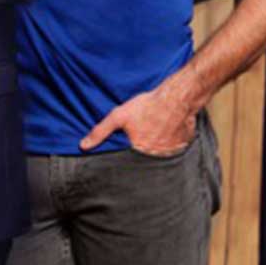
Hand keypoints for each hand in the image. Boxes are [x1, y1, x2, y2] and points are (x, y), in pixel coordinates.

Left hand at [80, 83, 196, 155]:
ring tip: (155, 136)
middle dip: (142, 156)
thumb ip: (100, 131)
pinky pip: (175, 150)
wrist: (176, 98)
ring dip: (157, 150)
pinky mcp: (182, 146)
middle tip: (142, 141)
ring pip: (160, 157)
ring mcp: (170, 153)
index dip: (126, 162)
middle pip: (145, 162)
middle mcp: (155, 157)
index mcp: (139, 153)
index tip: (125, 157)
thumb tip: (83, 146)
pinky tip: (168, 133)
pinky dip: (171, 145)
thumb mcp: (119, 116)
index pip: (129, 166)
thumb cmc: (147, 106)